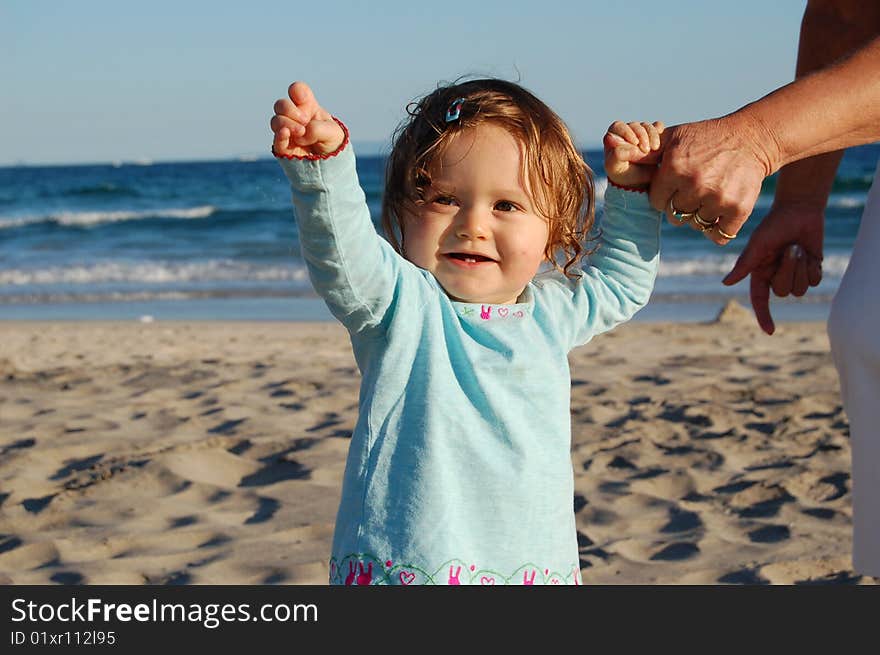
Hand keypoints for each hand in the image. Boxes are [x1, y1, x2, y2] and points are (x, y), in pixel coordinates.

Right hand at [270, 81, 344, 157]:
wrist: (331, 165)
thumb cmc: (332, 144)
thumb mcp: (333, 133)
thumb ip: (317, 129)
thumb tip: (300, 136)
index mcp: (307, 108)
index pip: (296, 91)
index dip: (296, 91)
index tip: (303, 98)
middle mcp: (294, 118)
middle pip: (281, 105)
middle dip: (290, 109)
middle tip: (304, 120)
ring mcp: (287, 133)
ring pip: (276, 121)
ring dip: (287, 123)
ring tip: (301, 132)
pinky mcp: (283, 148)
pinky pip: (275, 140)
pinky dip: (279, 135)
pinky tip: (285, 133)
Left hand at [603, 121, 663, 187]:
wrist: (638, 182)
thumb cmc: (622, 174)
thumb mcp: (614, 167)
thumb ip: (618, 155)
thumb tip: (633, 147)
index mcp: (613, 137)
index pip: (618, 126)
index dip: (627, 132)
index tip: (635, 143)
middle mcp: (626, 132)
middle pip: (634, 126)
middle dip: (642, 135)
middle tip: (646, 150)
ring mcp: (640, 133)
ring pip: (647, 126)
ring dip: (652, 135)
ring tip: (654, 149)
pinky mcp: (653, 136)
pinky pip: (658, 126)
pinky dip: (660, 132)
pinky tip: (660, 142)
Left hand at [647, 114, 774, 244]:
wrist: (751, 138)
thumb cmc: (705, 138)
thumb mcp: (672, 138)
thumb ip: (643, 152)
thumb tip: (611, 146)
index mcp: (675, 168)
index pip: (656, 201)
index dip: (665, 194)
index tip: (677, 183)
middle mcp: (695, 184)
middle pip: (674, 215)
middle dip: (681, 204)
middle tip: (696, 187)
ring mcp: (718, 198)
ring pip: (695, 225)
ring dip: (700, 215)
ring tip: (710, 193)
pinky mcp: (739, 210)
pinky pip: (718, 235)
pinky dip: (719, 229)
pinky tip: (721, 210)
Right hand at [721, 204, 823, 333]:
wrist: (800, 210)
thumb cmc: (774, 225)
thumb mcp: (757, 244)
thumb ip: (744, 265)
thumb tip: (726, 283)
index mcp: (759, 273)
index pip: (760, 300)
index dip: (764, 317)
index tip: (771, 331)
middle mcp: (775, 277)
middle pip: (783, 291)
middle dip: (789, 270)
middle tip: (790, 248)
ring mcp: (794, 275)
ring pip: (800, 289)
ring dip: (801, 267)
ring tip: (798, 247)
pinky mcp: (811, 271)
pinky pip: (814, 280)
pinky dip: (812, 267)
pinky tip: (809, 253)